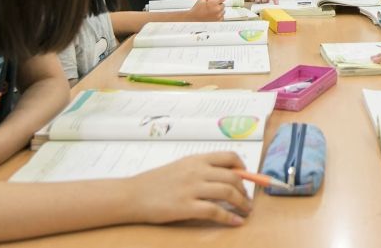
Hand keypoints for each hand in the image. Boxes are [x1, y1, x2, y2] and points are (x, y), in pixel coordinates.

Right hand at [129, 152, 250, 225]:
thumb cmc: (156, 182)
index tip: (247, 178)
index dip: (243, 168)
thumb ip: (201, 170)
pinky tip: (235, 222)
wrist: (133, 195)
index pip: (229, 157)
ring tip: (246, 211)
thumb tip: (225, 177)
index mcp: (196, 159)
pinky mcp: (186, 207)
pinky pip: (216, 211)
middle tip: (247, 200)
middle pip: (233, 177)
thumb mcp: (180, 167)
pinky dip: (230, 218)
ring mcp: (192, 188)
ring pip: (228, 193)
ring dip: (242, 204)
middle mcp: (197, 171)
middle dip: (245, 191)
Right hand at [189, 0, 225, 20]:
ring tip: (211, 11)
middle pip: (223, 4)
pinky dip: (218, 16)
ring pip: (223, 11)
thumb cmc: (197, 9)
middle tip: (212, 6)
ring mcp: (218, 16)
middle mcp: (217, 9)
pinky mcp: (218, 21)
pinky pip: (222, 16)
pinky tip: (213, 15)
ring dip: (219, 10)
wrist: (194, 19)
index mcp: (214, 3)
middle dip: (218, 4)